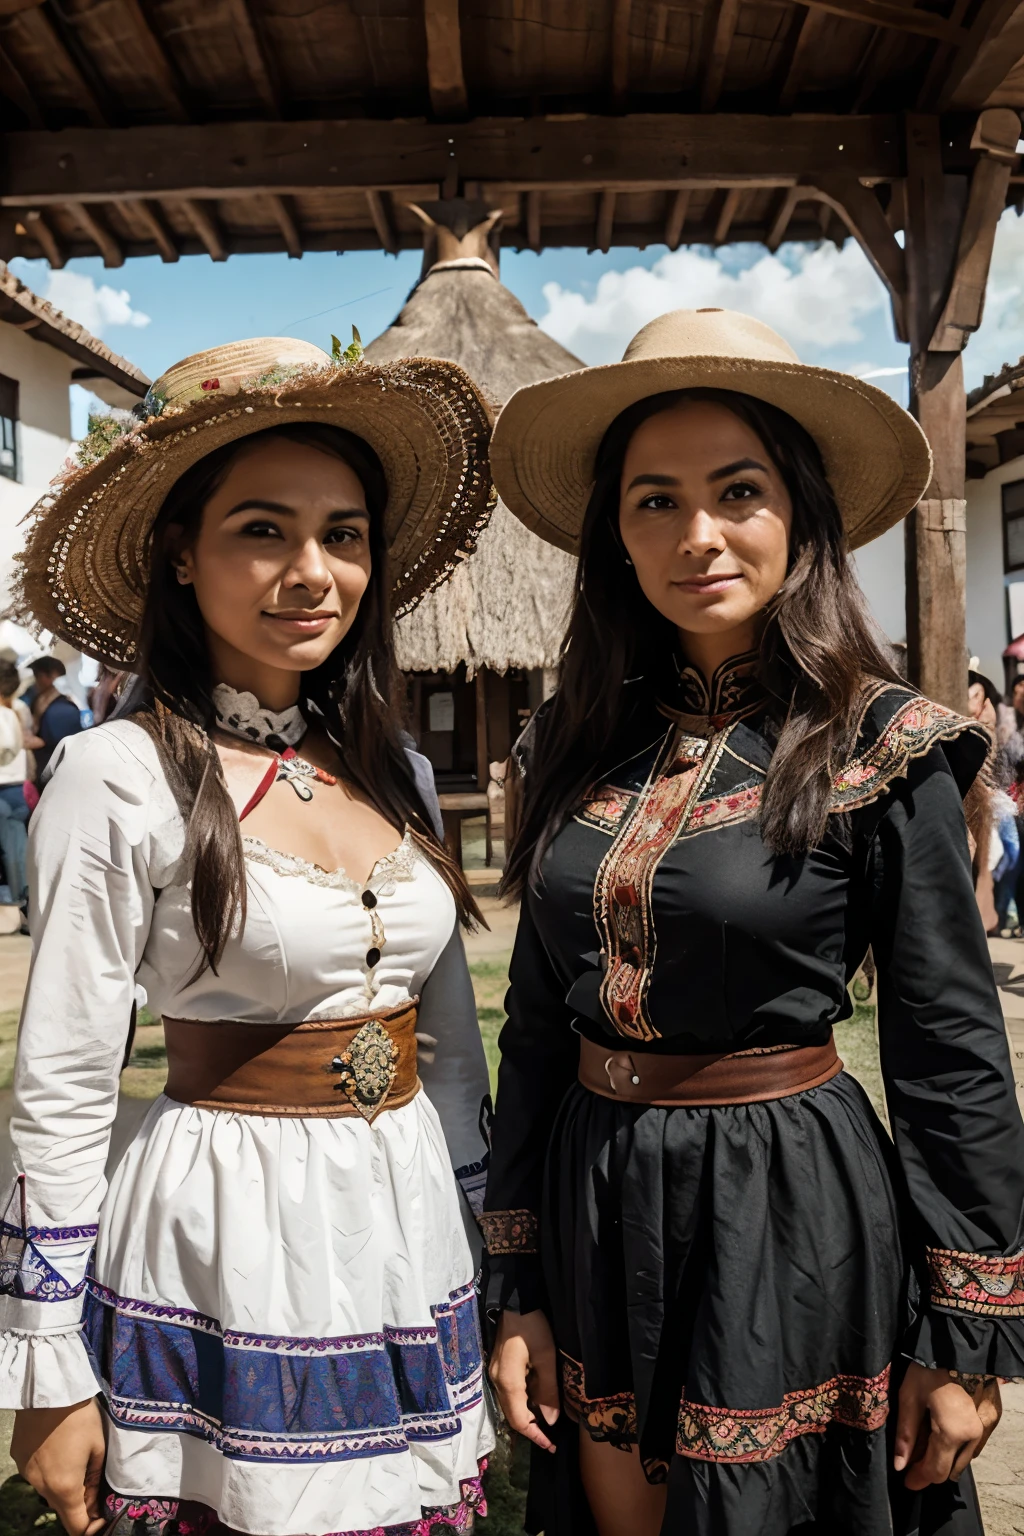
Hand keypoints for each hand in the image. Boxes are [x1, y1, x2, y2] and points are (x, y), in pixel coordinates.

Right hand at [11, 1399, 106, 1535]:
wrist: (50, 1390)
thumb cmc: (81, 1417)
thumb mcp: (98, 1448)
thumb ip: (95, 1481)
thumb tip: (96, 1504)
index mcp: (64, 1488)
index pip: (75, 1527)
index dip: (90, 1527)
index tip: (101, 1515)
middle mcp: (41, 1487)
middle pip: (61, 1508)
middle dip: (77, 1503)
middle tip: (92, 1482)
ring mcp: (26, 1474)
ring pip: (47, 1490)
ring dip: (61, 1484)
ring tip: (74, 1459)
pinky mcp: (18, 1459)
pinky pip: (36, 1474)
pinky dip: (48, 1470)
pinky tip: (56, 1447)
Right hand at [489, 1308, 559, 1452]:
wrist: (516, 1300)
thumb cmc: (532, 1327)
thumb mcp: (546, 1357)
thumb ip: (548, 1390)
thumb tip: (550, 1420)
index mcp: (508, 1382)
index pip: (519, 1420)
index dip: (535, 1435)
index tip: (551, 1445)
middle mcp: (496, 1381)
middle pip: (512, 1415)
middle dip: (532, 1428)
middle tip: (552, 1436)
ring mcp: (495, 1373)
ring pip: (511, 1404)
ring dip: (528, 1414)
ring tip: (548, 1419)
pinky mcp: (498, 1366)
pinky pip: (510, 1392)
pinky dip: (524, 1401)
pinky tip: (537, 1398)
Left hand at [894, 1364, 998, 1489]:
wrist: (957, 1343)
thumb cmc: (929, 1367)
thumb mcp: (909, 1398)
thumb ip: (906, 1435)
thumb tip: (900, 1465)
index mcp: (952, 1433)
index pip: (935, 1471)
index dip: (919, 1480)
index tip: (907, 1480)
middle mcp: (974, 1436)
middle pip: (951, 1470)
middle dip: (931, 1469)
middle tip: (913, 1458)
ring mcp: (987, 1427)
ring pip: (965, 1458)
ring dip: (947, 1457)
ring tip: (928, 1439)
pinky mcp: (993, 1417)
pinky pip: (976, 1443)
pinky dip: (959, 1444)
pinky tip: (944, 1427)